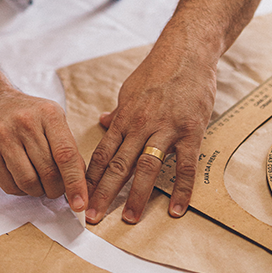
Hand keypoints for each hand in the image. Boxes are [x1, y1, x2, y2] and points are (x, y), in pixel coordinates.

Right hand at [0, 87, 87, 213]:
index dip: (75, 182)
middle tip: (57, 189)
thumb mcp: (53, 120)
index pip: (66, 154)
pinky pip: (9, 186)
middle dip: (57, 189)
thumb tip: (79, 183)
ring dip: (38, 191)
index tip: (81, 203)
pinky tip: (23, 179)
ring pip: (28, 182)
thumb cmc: (29, 115)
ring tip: (40, 183)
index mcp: (48, 113)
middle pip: (48, 172)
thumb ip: (67, 148)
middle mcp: (25, 123)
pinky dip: (21, 191)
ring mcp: (3, 136)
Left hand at [85, 42, 215, 224]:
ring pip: (147, 168)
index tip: (80, 197)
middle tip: (93, 219)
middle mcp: (141, 125)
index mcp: (125, 118)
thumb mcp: (130, 89)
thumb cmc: (158, 70)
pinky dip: (181, 189)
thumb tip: (103, 122)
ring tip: (130, 219)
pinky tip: (176, 209)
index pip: (103, 153)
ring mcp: (166, 129)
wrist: (187, 52)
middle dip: (105, 194)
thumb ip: (119, 110)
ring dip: (137, 196)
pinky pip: (185, 165)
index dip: (90, 178)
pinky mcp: (191, 131)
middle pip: (119, 165)